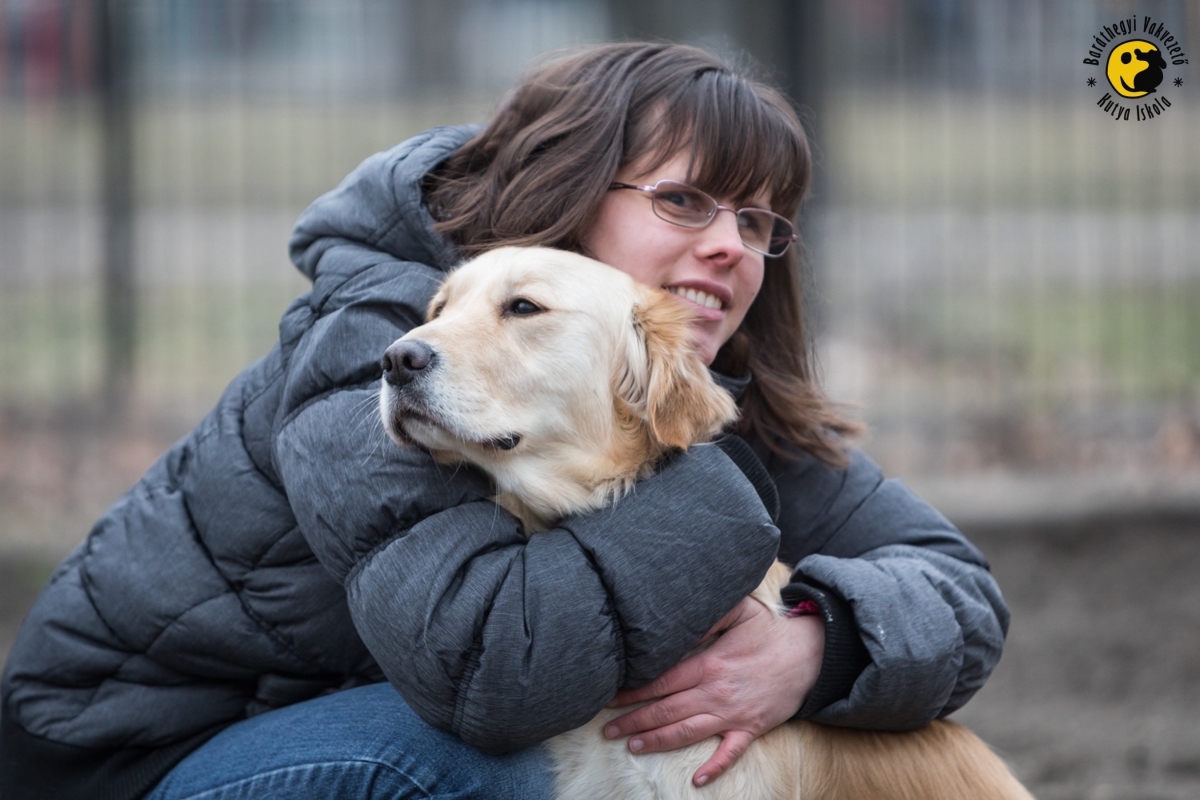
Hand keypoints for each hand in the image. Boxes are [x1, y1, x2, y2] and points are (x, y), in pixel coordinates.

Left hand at [603, 595, 823, 785]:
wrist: (810, 655)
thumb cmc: (770, 631)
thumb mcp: (738, 611)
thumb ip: (706, 616)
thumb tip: (677, 626)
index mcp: (708, 665)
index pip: (661, 682)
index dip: (633, 692)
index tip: (611, 699)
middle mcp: (715, 693)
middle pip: (666, 710)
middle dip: (634, 721)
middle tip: (609, 730)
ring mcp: (733, 714)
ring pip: (687, 732)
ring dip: (657, 741)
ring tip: (632, 747)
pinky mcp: (751, 728)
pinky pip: (730, 753)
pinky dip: (714, 768)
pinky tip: (697, 780)